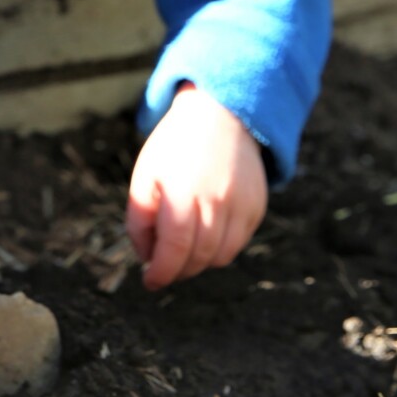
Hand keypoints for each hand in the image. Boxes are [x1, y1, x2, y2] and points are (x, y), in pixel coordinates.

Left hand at [126, 85, 268, 289]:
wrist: (220, 115)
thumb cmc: (175, 147)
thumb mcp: (145, 176)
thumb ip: (139, 218)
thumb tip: (146, 257)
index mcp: (182, 194)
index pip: (174, 251)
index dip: (161, 273)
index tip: (150, 281)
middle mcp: (216, 202)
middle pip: (198, 258)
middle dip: (178, 271)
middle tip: (164, 268)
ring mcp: (242, 205)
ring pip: (221, 256)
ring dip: (199, 263)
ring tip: (184, 251)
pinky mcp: (258, 206)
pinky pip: (239, 243)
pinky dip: (220, 249)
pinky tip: (205, 235)